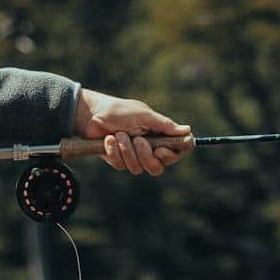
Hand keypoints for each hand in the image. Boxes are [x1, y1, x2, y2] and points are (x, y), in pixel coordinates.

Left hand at [74, 88, 191, 176]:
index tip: (161, 150)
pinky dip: (114, 152)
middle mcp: (149, 148)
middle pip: (158, 167)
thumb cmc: (119, 111)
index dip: (173, 154)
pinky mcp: (118, 160)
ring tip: (119, 134)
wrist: (91, 114)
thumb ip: (165, 125)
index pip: (176, 151)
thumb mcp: (143, 116)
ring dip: (128, 151)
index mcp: (159, 134)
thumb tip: (188, 130)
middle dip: (146, 156)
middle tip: (138, 140)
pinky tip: (108, 140)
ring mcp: (133, 156)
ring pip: (138, 168)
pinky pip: (121, 165)